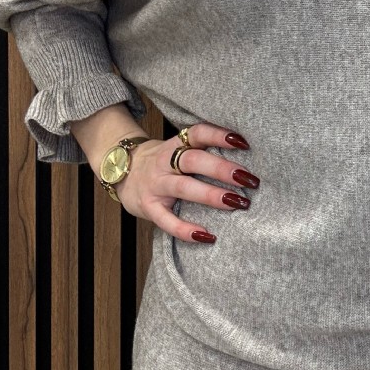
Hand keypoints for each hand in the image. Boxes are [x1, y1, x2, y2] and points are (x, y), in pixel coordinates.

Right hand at [113, 123, 258, 241]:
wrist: (120, 172)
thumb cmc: (163, 162)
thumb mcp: (178, 148)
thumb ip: (203, 151)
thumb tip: (245, 160)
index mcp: (176, 144)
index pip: (197, 133)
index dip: (218, 135)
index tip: (243, 142)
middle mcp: (165, 162)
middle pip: (194, 160)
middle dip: (222, 169)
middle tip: (249, 179)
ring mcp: (155, 184)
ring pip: (184, 187)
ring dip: (211, 195)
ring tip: (237, 203)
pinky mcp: (148, 207)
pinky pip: (166, 221)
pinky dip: (186, 230)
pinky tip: (207, 236)